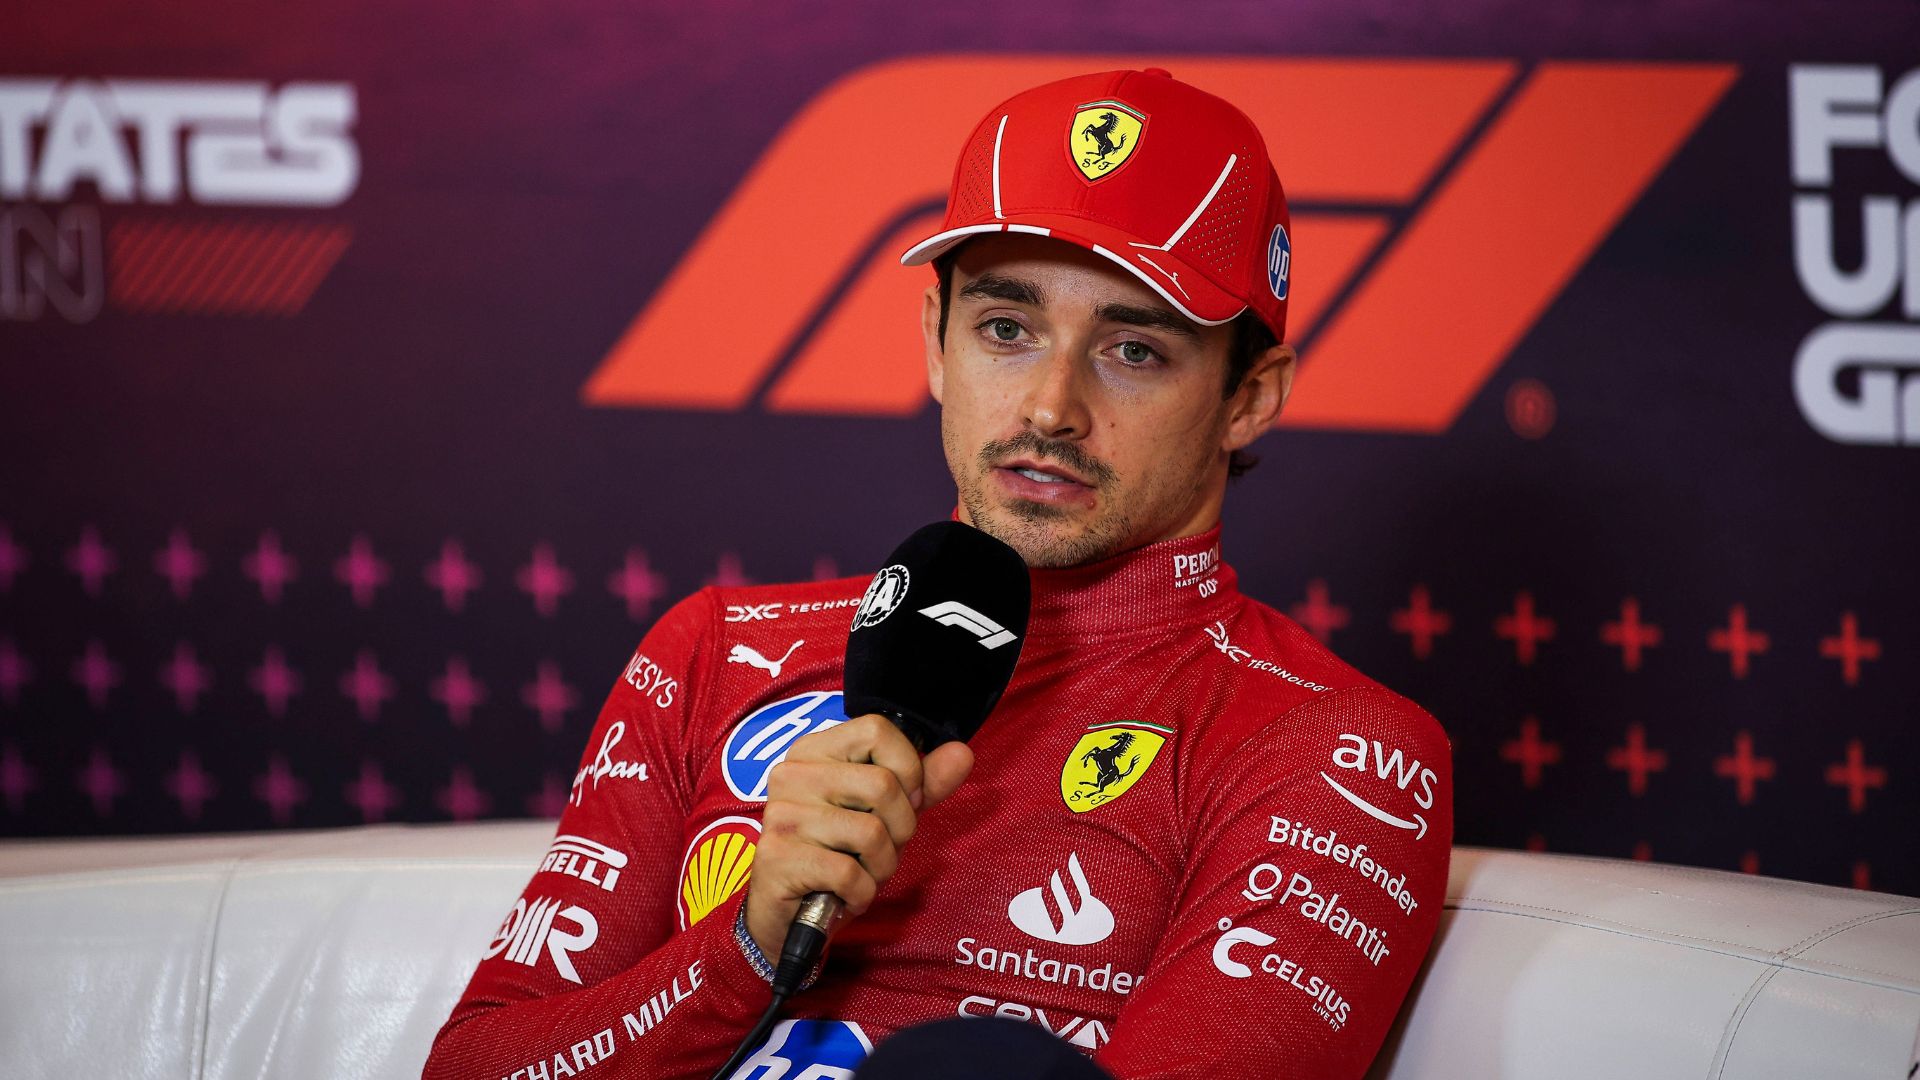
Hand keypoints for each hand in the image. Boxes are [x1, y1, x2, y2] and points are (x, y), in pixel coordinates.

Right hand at [744, 713, 973, 958]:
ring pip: (871, 832)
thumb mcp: (886, 813)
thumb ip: (923, 783)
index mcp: (815, 750)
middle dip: (900, 828)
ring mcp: (783, 815)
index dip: (907, 768)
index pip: (877, 730)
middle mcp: (792, 773)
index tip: (905, 800)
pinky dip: (862, 893)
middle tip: (879, 848)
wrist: (789, 913)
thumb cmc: (838, 854)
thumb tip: (962, 754)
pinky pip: (850, 873)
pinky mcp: (778, 857)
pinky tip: (846, 893)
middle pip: (882, 785)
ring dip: (883, 865)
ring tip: (862, 871)